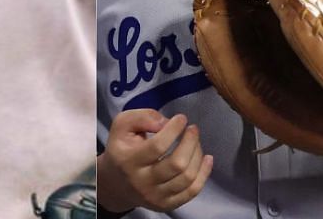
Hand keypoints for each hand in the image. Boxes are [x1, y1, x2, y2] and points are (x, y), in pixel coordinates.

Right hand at [97, 109, 212, 212]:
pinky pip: (192, 191)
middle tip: (193, 128)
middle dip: (191, 141)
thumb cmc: (123, 149)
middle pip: (177, 164)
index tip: (181, 118)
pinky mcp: (166, 204)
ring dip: (198, 154)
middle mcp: (141, 182)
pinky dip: (204, 173)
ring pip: (187, 177)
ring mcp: (155, 196)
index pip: (158, 146)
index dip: (174, 129)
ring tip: (195, 141)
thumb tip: (165, 123)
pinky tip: (207, 158)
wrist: (115, 183)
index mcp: (129, 161)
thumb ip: (142, 117)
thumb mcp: (123, 125)